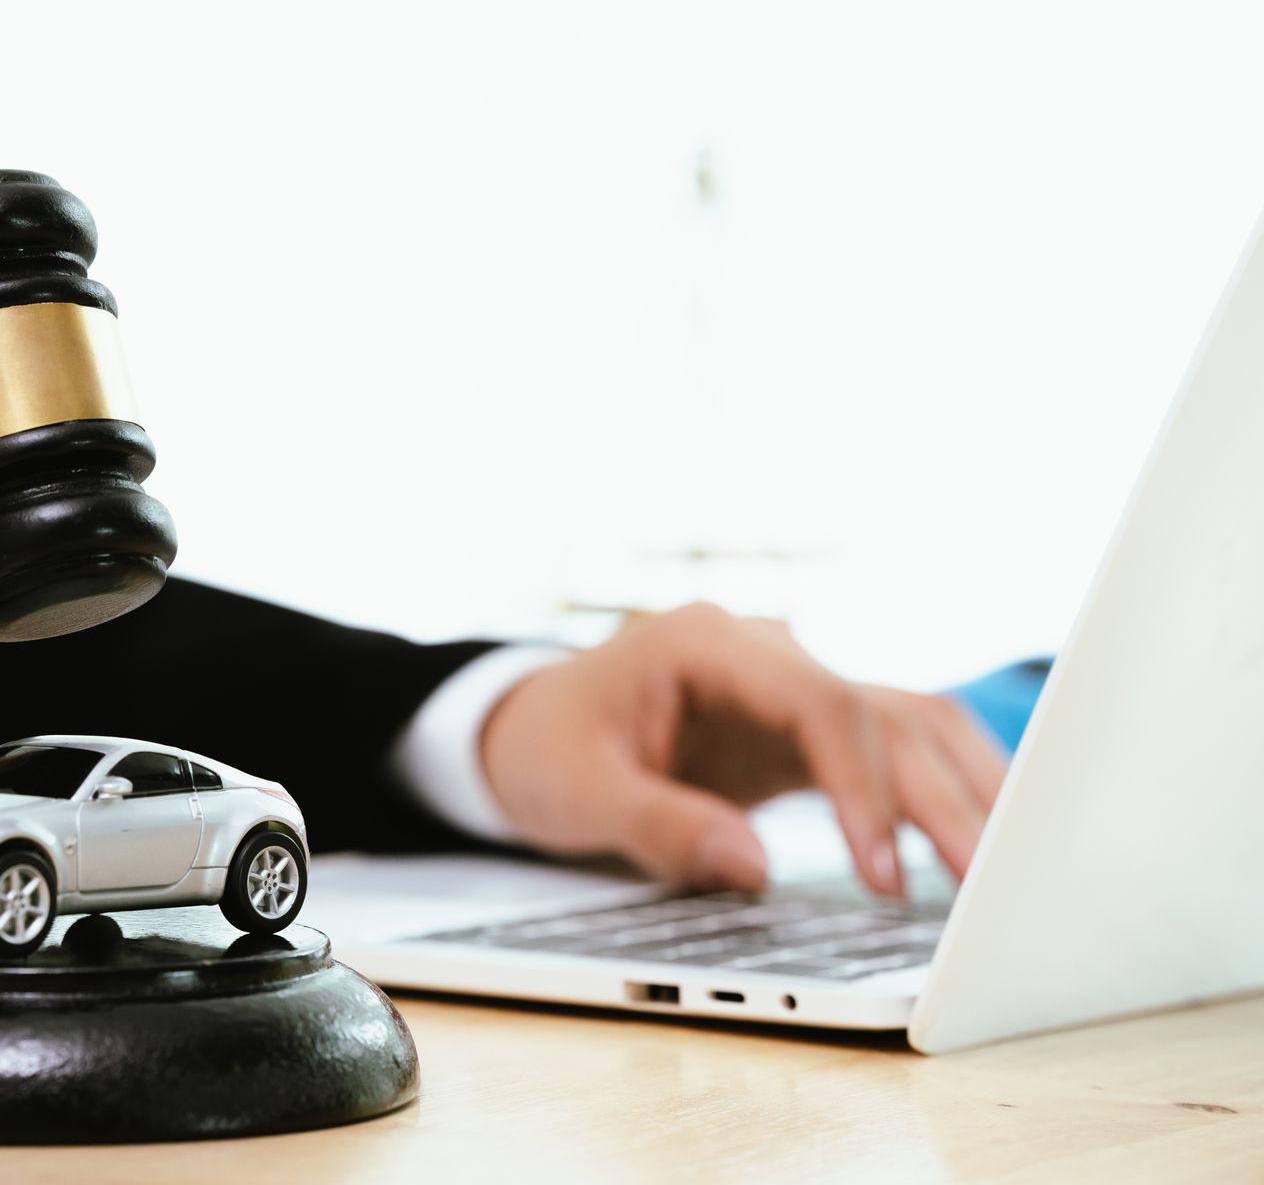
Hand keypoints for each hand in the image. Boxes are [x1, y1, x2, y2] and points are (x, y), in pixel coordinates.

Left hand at [480, 603, 1005, 895]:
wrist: (526, 730)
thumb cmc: (545, 749)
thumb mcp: (578, 791)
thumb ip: (660, 825)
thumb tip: (752, 868)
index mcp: (707, 643)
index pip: (820, 705)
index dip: (861, 790)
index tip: (883, 875)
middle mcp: (765, 652)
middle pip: (883, 714)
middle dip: (942, 800)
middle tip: (986, 889)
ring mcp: (789, 687)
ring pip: (907, 723)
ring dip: (962, 789)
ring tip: (1007, 872)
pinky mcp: (801, 731)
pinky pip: (889, 750)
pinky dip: (937, 791)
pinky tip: (978, 840)